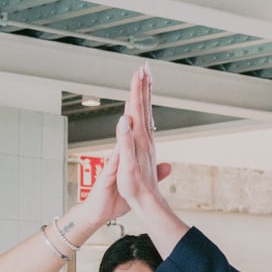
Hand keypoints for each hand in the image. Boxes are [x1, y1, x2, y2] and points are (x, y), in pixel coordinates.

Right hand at [115, 66, 170, 210]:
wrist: (147, 203)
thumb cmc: (135, 188)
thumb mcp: (127, 165)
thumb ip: (125, 142)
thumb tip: (124, 120)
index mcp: (139, 138)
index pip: (138, 108)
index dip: (137, 89)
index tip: (139, 72)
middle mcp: (144, 138)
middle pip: (144, 106)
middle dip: (143, 86)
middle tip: (144, 68)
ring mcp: (145, 143)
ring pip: (145, 113)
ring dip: (144, 95)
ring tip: (144, 81)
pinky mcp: (143, 149)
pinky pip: (143, 124)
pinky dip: (142, 111)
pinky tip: (139, 109)